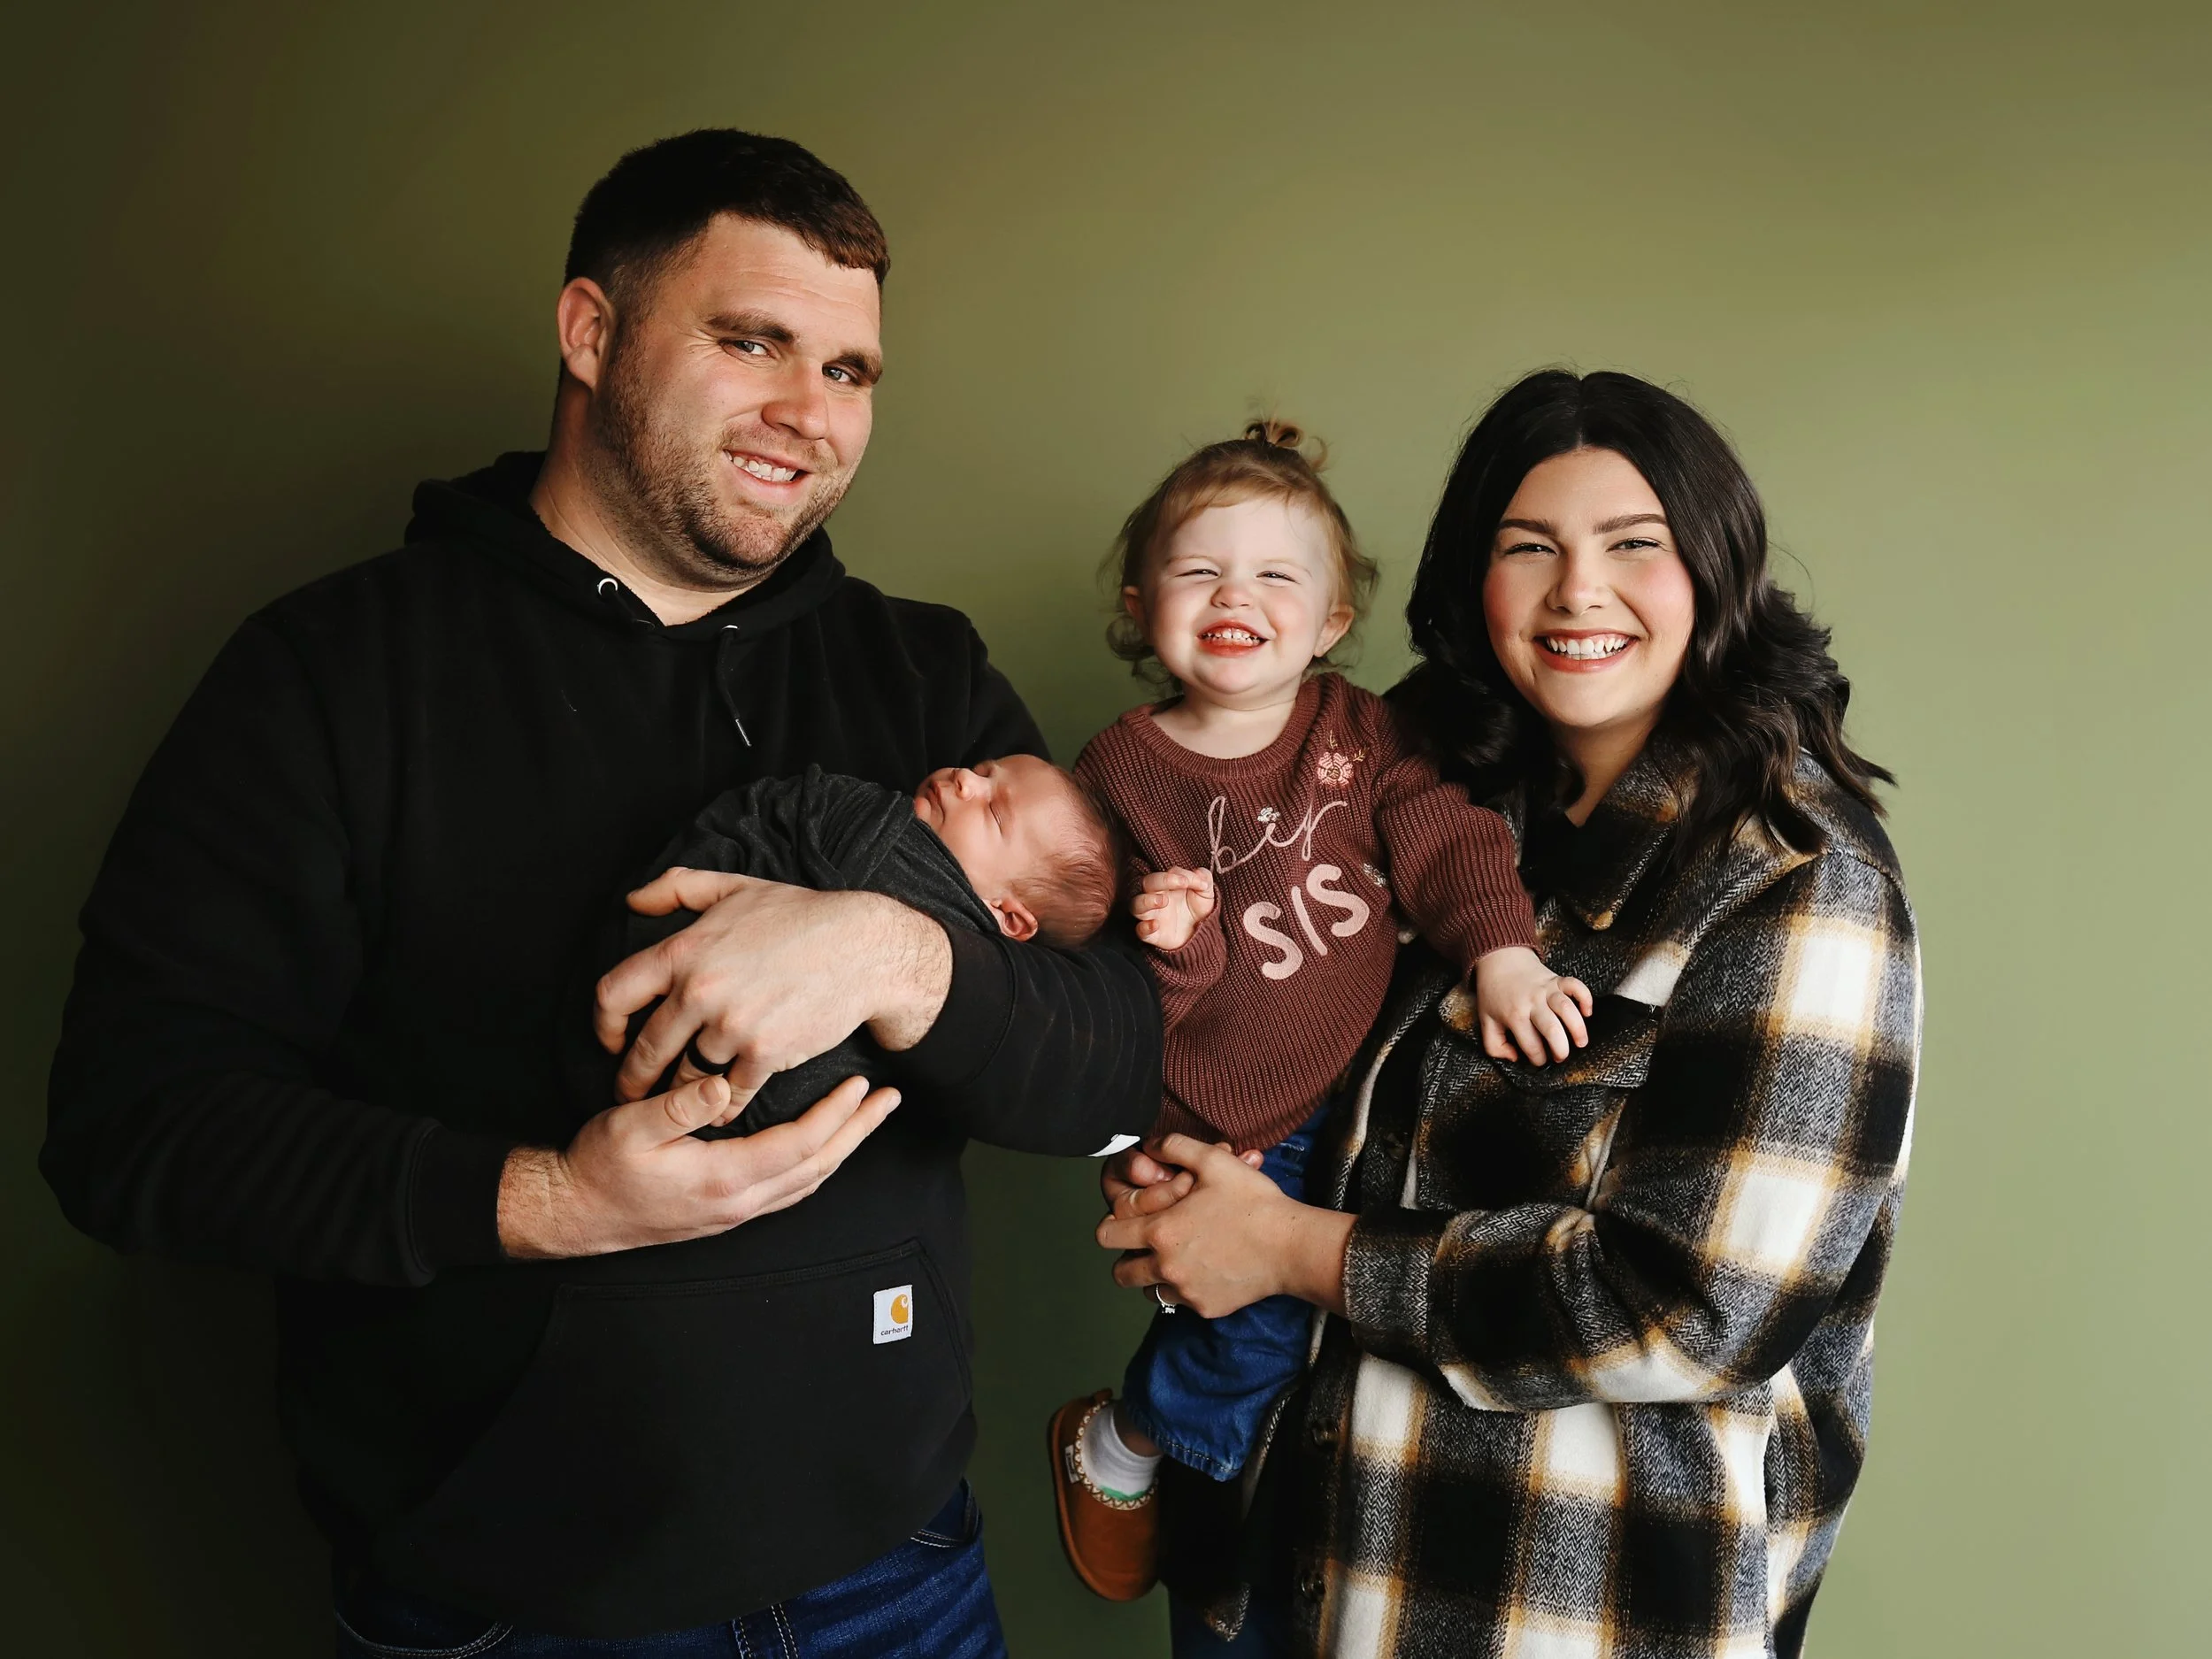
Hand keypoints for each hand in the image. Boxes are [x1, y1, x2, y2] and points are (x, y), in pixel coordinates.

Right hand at [498, 1072, 901, 1257]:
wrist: (575, 1213)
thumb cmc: (598, 1166)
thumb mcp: (629, 1126)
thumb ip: (678, 1105)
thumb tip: (724, 1087)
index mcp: (723, 1178)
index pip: (799, 1145)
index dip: (834, 1115)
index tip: (861, 1085)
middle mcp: (738, 1202)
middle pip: (818, 1167)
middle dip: (857, 1132)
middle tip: (890, 1101)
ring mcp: (735, 1212)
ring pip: (808, 1182)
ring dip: (843, 1149)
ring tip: (868, 1120)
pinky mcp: (726, 1212)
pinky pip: (789, 1190)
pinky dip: (816, 1165)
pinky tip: (823, 1147)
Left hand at [594, 869, 951, 1107]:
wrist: (863, 948)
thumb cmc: (801, 915)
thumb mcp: (735, 887)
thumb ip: (676, 888)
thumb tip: (633, 899)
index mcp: (684, 950)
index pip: (615, 995)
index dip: (604, 1025)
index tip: (611, 1041)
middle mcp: (700, 990)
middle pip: (646, 1050)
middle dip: (633, 1079)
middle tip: (631, 1093)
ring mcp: (732, 1025)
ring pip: (686, 1077)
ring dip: (678, 1096)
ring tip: (677, 1105)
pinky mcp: (766, 1053)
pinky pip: (730, 1093)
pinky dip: (723, 1106)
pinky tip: (721, 1109)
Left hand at [1095, 1134, 1351, 1318]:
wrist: (1291, 1246)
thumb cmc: (1253, 1202)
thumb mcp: (1214, 1161)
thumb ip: (1175, 1147)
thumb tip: (1150, 1146)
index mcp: (1160, 1231)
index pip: (1106, 1236)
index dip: (1111, 1225)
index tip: (1124, 1222)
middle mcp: (1166, 1267)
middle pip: (1121, 1273)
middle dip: (1127, 1257)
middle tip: (1147, 1244)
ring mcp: (1186, 1292)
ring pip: (1149, 1292)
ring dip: (1154, 1277)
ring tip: (1175, 1258)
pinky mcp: (1207, 1308)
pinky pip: (1181, 1304)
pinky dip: (1185, 1290)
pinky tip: (1205, 1270)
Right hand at [1131, 867, 1215, 951]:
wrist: (1200, 934)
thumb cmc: (1198, 909)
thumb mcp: (1206, 892)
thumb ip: (1204, 878)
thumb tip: (1199, 873)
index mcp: (1166, 885)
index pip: (1165, 874)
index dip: (1177, 875)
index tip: (1192, 881)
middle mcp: (1155, 897)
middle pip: (1147, 883)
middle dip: (1162, 880)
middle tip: (1182, 883)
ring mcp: (1152, 916)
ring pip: (1136, 905)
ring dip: (1146, 901)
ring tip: (1163, 901)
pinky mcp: (1152, 934)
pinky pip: (1140, 931)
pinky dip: (1144, 927)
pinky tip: (1156, 925)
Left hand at [1473, 945, 1594, 1063]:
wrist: (1498, 959)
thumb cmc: (1493, 994)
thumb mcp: (1485, 1021)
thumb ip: (1494, 1046)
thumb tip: (1514, 1058)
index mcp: (1514, 1015)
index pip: (1531, 1045)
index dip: (1538, 1059)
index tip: (1540, 1060)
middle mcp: (1532, 1003)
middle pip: (1552, 1029)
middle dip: (1560, 1049)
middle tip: (1561, 1057)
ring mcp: (1546, 990)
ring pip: (1567, 1009)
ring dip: (1578, 1028)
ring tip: (1581, 1042)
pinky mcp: (1557, 979)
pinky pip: (1576, 986)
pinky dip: (1585, 998)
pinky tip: (1587, 1012)